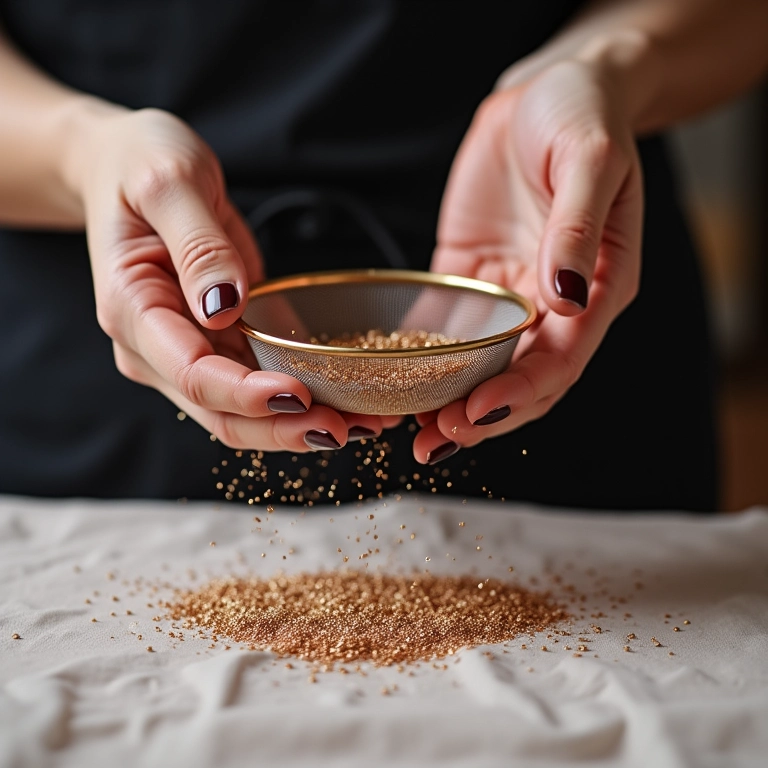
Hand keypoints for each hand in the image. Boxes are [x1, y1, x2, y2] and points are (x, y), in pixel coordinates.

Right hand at [74, 108, 386, 450]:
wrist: (126, 168)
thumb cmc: (141, 164)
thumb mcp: (169, 182)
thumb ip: (197, 245)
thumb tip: (223, 306)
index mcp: (133, 310)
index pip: (191, 374)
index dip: (246, 394)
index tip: (300, 394)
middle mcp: (155, 347)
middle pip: (221, 413)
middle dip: (283, 428)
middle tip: (349, 428)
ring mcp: (187, 351)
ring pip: (244, 414)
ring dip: (300, 425)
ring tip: (366, 423)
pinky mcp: (218, 344)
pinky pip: (259, 386)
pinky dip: (302, 399)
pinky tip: (349, 400)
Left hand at [413, 61, 642, 463]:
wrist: (546, 92)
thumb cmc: (581, 118)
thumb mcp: (589, 162)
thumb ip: (577, 229)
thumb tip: (565, 296)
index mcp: (598, 289)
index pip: (562, 360)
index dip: (522, 393)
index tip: (479, 412)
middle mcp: (554, 304)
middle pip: (520, 379)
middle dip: (482, 415)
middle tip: (435, 439)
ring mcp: (510, 297)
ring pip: (482, 366)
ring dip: (450, 400)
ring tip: (411, 430)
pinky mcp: (470, 281)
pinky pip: (447, 329)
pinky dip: (424, 360)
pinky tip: (395, 382)